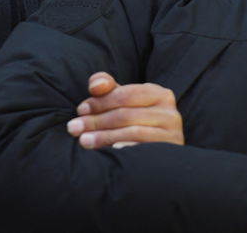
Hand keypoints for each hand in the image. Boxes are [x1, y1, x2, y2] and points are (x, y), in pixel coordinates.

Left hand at [65, 72, 182, 148]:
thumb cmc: (135, 124)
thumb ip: (108, 87)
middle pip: (126, 114)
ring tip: (83, 141)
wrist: (160, 160)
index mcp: (160, 94)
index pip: (125, 94)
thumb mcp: (124, 102)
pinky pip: (143, 150)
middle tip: (74, 128)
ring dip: (104, 137)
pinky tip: (109, 153)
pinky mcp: (169, 153)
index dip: (100, 101)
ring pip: (132, 132)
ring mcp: (172, 135)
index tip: (80, 110)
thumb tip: (95, 86)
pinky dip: (124, 150)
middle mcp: (171, 113)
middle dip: (96, 121)